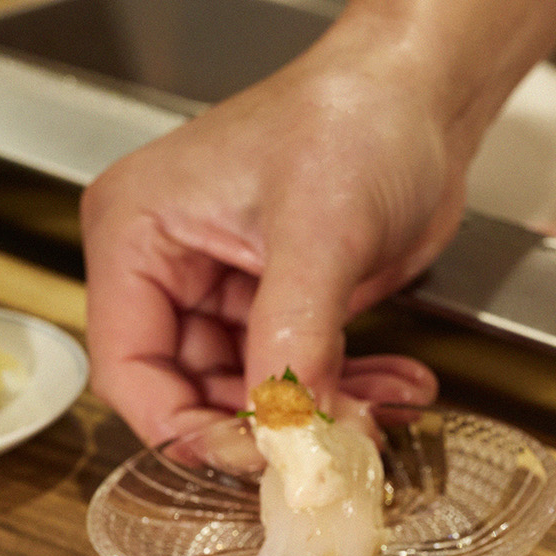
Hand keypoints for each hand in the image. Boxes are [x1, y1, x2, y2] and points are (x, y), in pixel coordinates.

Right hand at [82, 33, 453, 444]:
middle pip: (192, 391)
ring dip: (321, 414)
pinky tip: (401, 389)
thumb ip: (295, 334)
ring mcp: (229, 287)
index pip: (131, 367)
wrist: (424, 94)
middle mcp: (171, 266)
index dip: (187, 428)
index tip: (257, 460)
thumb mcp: (321, 231)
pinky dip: (350, 391)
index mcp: (137, 235)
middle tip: (334, 449)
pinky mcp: (286, 301)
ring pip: (255, 393)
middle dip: (268, 427)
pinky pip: (303, 372)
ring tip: (384, 414)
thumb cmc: (354, 118)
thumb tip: (289, 425)